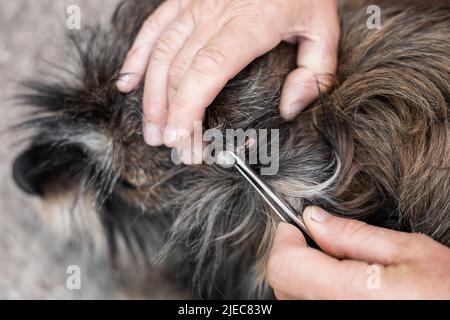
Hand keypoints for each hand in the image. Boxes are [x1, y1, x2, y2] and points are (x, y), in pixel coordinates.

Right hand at [117, 0, 339, 162]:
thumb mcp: (323, 28)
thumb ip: (315, 72)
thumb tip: (288, 109)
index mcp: (250, 24)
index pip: (208, 70)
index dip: (188, 107)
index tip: (181, 139)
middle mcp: (214, 13)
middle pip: (180, 70)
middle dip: (171, 114)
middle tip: (172, 147)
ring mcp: (195, 5)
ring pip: (161, 52)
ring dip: (151, 96)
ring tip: (151, 131)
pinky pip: (153, 27)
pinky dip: (137, 56)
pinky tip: (127, 83)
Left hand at [267, 206, 449, 298]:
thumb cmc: (448, 291)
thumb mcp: (409, 251)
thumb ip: (353, 235)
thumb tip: (313, 218)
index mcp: (350, 295)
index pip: (284, 267)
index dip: (285, 240)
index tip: (295, 226)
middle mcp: (334, 315)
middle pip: (283, 284)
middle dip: (293, 255)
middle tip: (319, 241)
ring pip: (292, 298)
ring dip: (302, 274)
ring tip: (337, 264)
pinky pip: (308, 307)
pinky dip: (312, 292)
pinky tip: (341, 284)